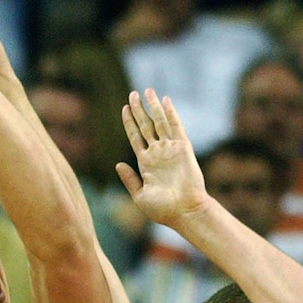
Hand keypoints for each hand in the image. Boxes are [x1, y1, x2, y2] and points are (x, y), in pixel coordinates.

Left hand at [115, 89, 207, 228]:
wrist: (184, 212)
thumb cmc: (163, 210)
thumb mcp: (139, 195)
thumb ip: (129, 179)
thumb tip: (118, 164)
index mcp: (146, 163)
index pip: (135, 137)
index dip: (130, 122)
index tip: (124, 108)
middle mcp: (158, 153)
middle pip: (146, 125)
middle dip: (139, 109)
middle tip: (132, 94)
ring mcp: (170, 149)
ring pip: (159, 122)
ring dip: (153, 106)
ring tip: (147, 90)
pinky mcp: (183, 148)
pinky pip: (176, 127)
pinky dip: (171, 113)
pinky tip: (166, 100)